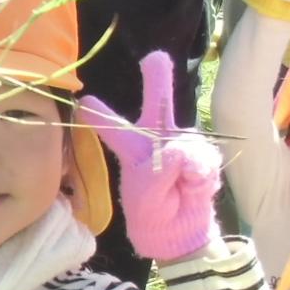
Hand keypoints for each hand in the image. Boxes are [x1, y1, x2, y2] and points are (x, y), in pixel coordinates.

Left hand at [77, 50, 220, 260]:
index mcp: (132, 149)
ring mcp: (182, 143)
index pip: (113, 129)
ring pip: (188, 143)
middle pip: (158, 103)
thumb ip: (158, 174)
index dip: (100, 115)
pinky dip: (201, 176)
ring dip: (188, 168)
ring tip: (180, 188)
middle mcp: (157, 139)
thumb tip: (178, 150)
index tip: (84, 101)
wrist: (181, 230)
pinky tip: (194, 188)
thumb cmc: (152, 212)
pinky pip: (205, 158)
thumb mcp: (146, 198)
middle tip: (154, 59)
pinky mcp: (203, 153)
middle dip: (157, 80)